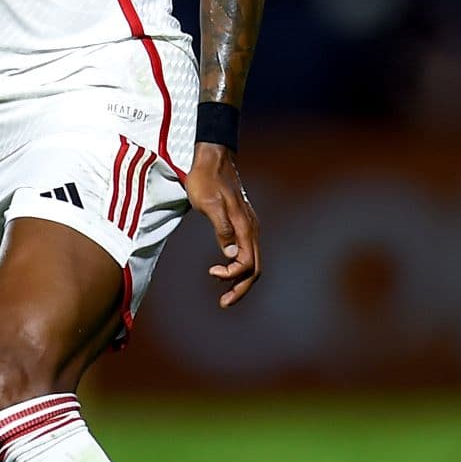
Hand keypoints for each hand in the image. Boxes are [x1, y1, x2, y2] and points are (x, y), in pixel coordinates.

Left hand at [185, 144, 259, 307]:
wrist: (211, 158)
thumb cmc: (206, 179)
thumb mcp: (209, 203)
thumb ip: (222, 229)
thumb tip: (231, 254)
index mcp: (245, 226)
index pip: (247, 262)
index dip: (232, 275)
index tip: (212, 273)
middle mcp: (251, 228)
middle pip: (255, 268)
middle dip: (241, 288)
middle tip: (224, 303)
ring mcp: (248, 226)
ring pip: (252, 261)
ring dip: (240, 280)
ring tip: (225, 294)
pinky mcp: (242, 224)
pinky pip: (247, 251)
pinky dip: (239, 267)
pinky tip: (226, 270)